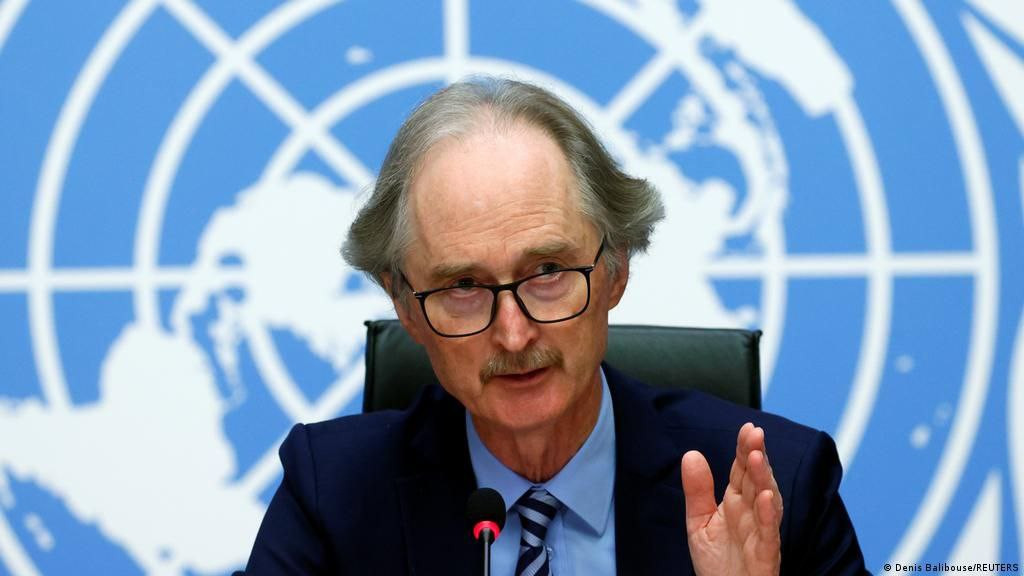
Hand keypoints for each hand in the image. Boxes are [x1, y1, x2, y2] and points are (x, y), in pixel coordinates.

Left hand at [681, 422, 782, 575]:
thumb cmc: (718, 563)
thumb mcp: (699, 522)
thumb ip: (697, 490)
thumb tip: (691, 454)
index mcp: (736, 502)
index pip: (742, 470)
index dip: (745, 449)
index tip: (748, 428)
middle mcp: (751, 514)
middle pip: (756, 480)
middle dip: (756, 456)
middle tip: (755, 434)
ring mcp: (760, 532)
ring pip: (767, 502)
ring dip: (764, 480)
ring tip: (757, 458)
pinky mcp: (765, 554)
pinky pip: (769, 533)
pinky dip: (769, 516)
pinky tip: (767, 498)